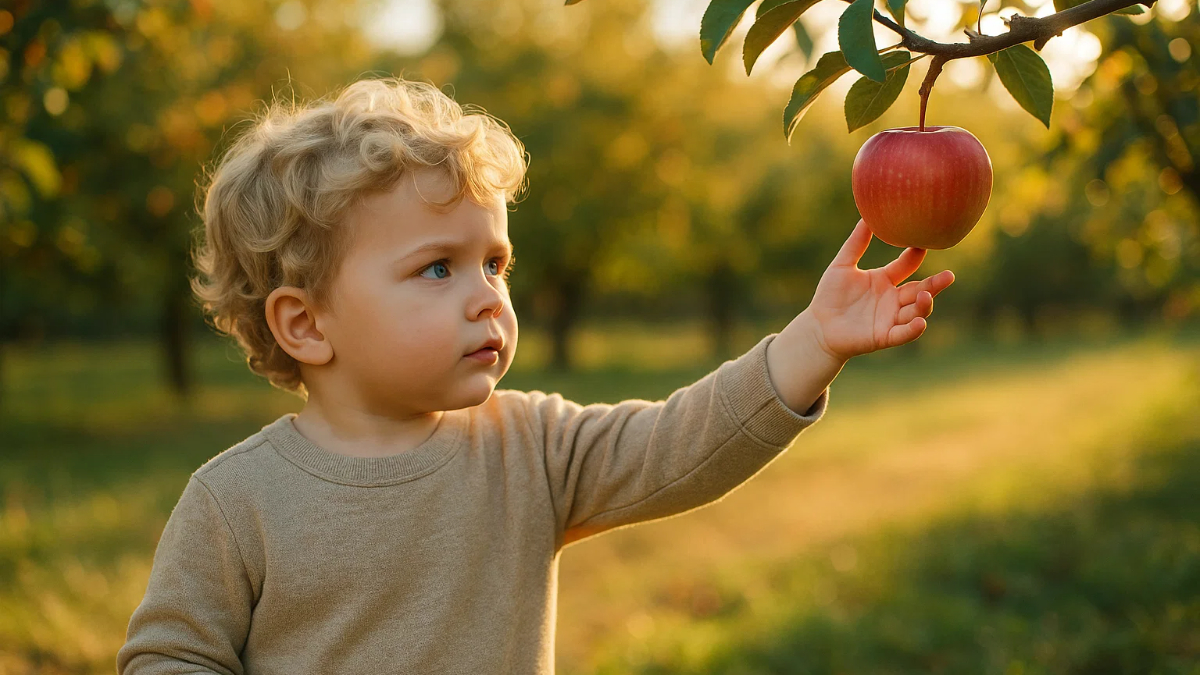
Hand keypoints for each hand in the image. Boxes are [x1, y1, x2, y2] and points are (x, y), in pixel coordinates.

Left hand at [804, 218, 954, 361]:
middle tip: (949, 276)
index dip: (914, 256)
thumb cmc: (830, 296)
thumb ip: (855, 243)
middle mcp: (892, 299)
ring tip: (926, 295)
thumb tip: (866, 216)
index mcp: (885, 280)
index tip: (922, 243)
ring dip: (924, 305)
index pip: (906, 266)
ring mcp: (890, 318)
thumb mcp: (842, 266)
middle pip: (920, 290)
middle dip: (935, 284)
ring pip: (915, 311)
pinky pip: (903, 334)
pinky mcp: (883, 336)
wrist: (817, 326)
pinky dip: (913, 329)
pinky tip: (920, 323)